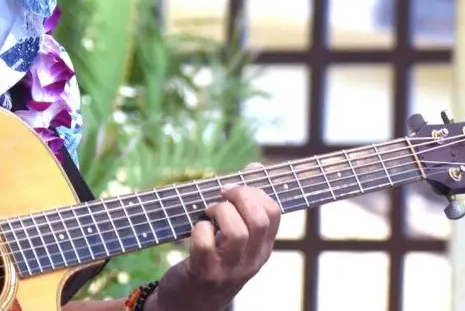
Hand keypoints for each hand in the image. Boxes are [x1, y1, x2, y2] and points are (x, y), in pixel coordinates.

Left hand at [151, 163, 280, 310]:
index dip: (255, 192)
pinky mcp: (204, 273)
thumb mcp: (235, 240)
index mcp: (261, 249)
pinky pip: (205, 243)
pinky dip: (198, 229)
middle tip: (221, 196)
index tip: (235, 189)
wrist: (190, 303)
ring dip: (219, 212)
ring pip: (237, 232)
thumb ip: (245, 207)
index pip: (274, 212)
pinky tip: (196, 230)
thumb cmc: (212, 262)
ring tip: (209, 214)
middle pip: (259, 220)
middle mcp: (250, 260)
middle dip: (239, 196)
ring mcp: (229, 268)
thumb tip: (255, 168)